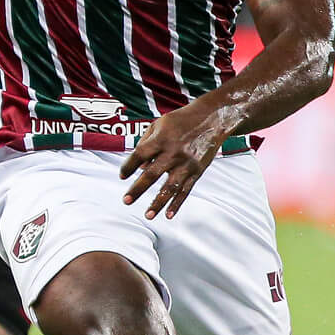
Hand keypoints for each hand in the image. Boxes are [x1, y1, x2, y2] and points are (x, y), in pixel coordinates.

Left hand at [120, 104, 232, 218]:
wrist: (212, 118)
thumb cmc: (182, 120)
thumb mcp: (159, 124)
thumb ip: (146, 142)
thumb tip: (140, 166)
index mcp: (161, 139)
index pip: (139, 155)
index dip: (128, 167)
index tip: (122, 176)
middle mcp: (173, 152)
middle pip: (152, 174)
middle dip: (138, 189)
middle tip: (126, 201)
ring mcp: (186, 163)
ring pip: (170, 187)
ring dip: (158, 202)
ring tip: (148, 215)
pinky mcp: (197, 170)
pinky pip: (186, 190)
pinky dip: (177, 203)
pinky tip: (168, 215)